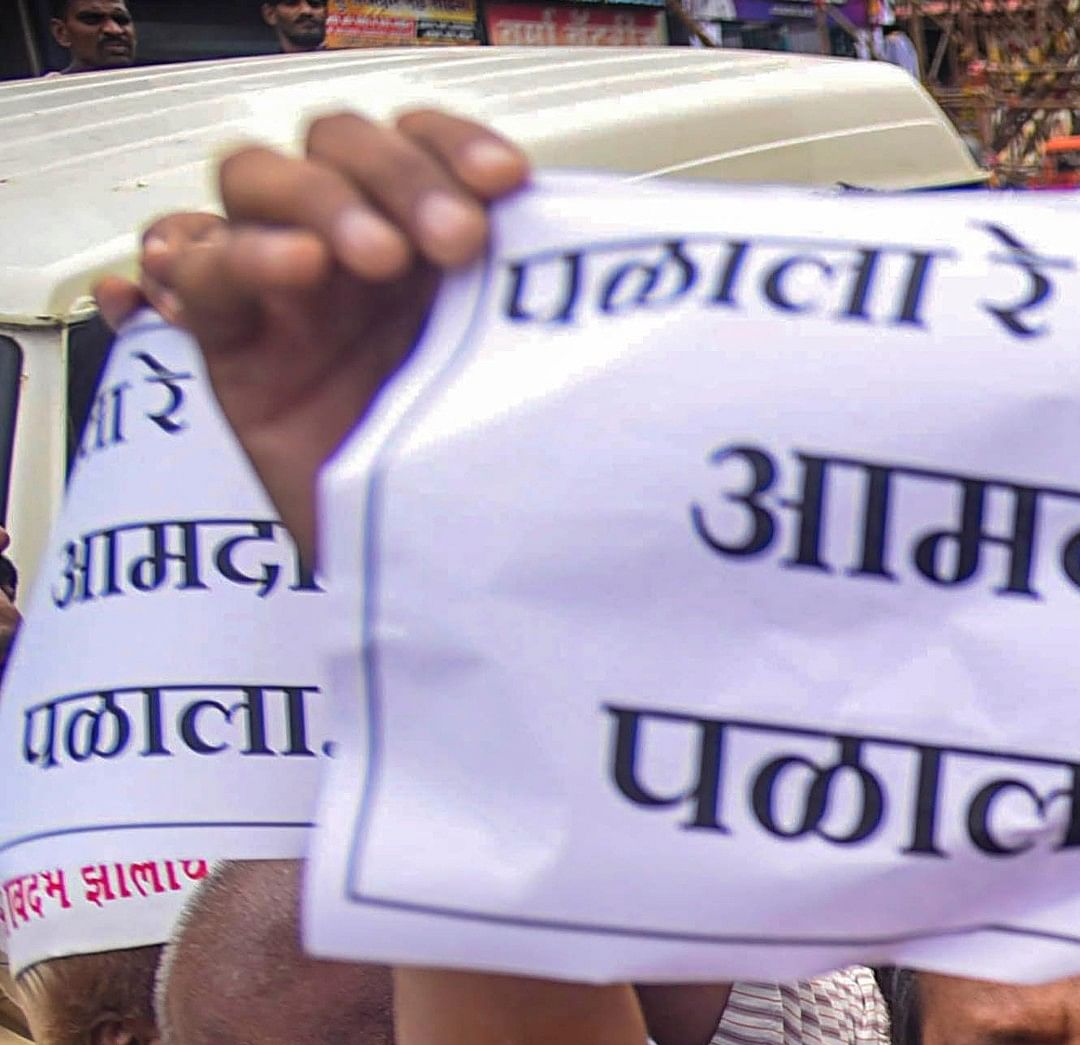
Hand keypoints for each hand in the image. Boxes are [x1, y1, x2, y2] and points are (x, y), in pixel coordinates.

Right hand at [129, 111, 532, 550]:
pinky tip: (295, 269)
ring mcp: (288, 290)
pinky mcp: (231, 342)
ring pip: (258, 179)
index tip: (509, 181)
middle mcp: (354, 253)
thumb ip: (534, 300)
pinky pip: (203, 270)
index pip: (422, 142)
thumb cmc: (495, 474)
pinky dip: (239, 253)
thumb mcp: (530, 375)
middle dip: (397, 173)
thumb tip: (586, 240)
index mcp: (428, 241)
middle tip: (455, 240)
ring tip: (376, 258)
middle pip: (338, 144)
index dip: (455, 142)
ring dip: (321, 199)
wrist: (449, 578)